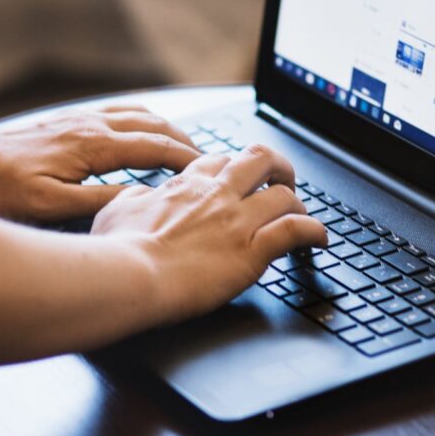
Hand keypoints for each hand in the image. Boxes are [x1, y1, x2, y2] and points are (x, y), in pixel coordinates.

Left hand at [0, 104, 200, 220]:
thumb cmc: (4, 189)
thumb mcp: (56, 207)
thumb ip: (104, 201)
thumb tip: (144, 198)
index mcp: (94, 146)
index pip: (156, 147)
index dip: (188, 160)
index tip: (211, 171)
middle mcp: (92, 124)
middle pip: (154, 125)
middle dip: (185, 140)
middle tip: (208, 160)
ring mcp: (81, 118)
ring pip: (138, 113)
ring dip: (166, 127)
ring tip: (184, 145)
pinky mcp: (69, 120)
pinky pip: (118, 111)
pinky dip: (142, 119)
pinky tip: (142, 129)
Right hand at [91, 144, 327, 321]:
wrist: (128, 276)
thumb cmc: (115, 250)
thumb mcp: (115, 211)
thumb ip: (135, 198)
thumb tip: (142, 195)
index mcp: (185, 186)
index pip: (218, 161)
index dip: (233, 168)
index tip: (237, 180)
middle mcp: (216, 196)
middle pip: (259, 160)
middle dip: (277, 167)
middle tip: (282, 181)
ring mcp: (237, 221)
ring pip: (284, 194)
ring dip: (297, 204)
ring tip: (301, 215)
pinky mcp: (252, 251)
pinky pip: (296, 230)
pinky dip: (314, 232)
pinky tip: (319, 240)